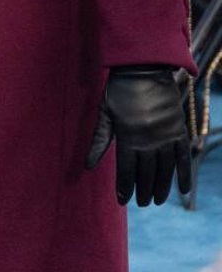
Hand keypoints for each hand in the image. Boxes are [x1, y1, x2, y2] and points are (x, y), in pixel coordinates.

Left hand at [86, 66, 191, 205]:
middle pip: (146, 173)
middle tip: (140, 202)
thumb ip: (99, 141)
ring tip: (155, 200)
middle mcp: (149, 140)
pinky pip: (184, 158)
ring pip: (165, 170)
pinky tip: (182, 190)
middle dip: (142, 191)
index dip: (124, 188)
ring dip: (161, 187)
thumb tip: (87, 165)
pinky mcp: (179, 131)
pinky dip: (184, 175)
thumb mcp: (105, 113)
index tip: (122, 200)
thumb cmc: (119, 90)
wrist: (144, 69)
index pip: (127, 171)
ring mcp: (166, 137)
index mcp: (128, 136)